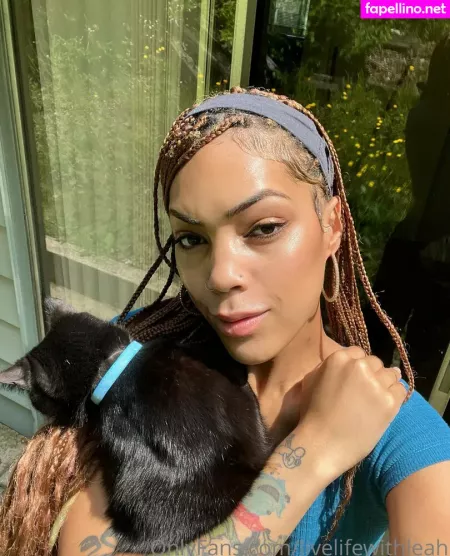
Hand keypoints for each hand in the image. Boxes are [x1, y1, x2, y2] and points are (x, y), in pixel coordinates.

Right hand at [294, 346, 407, 480]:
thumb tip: (345, 362)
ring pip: (391, 375)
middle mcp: (359, 366)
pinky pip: (400, 391)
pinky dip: (395, 397)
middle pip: (375, 363)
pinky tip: (385, 407)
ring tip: (377, 399)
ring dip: (385, 384)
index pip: (358, 353)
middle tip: (366, 392)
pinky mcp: (389, 402)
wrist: (321, 445)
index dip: (358, 366)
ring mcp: (376, 384)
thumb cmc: (311, 415)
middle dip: (372, 374)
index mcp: (339, 358)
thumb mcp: (311, 381)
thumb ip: (328, 367)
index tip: (356, 380)